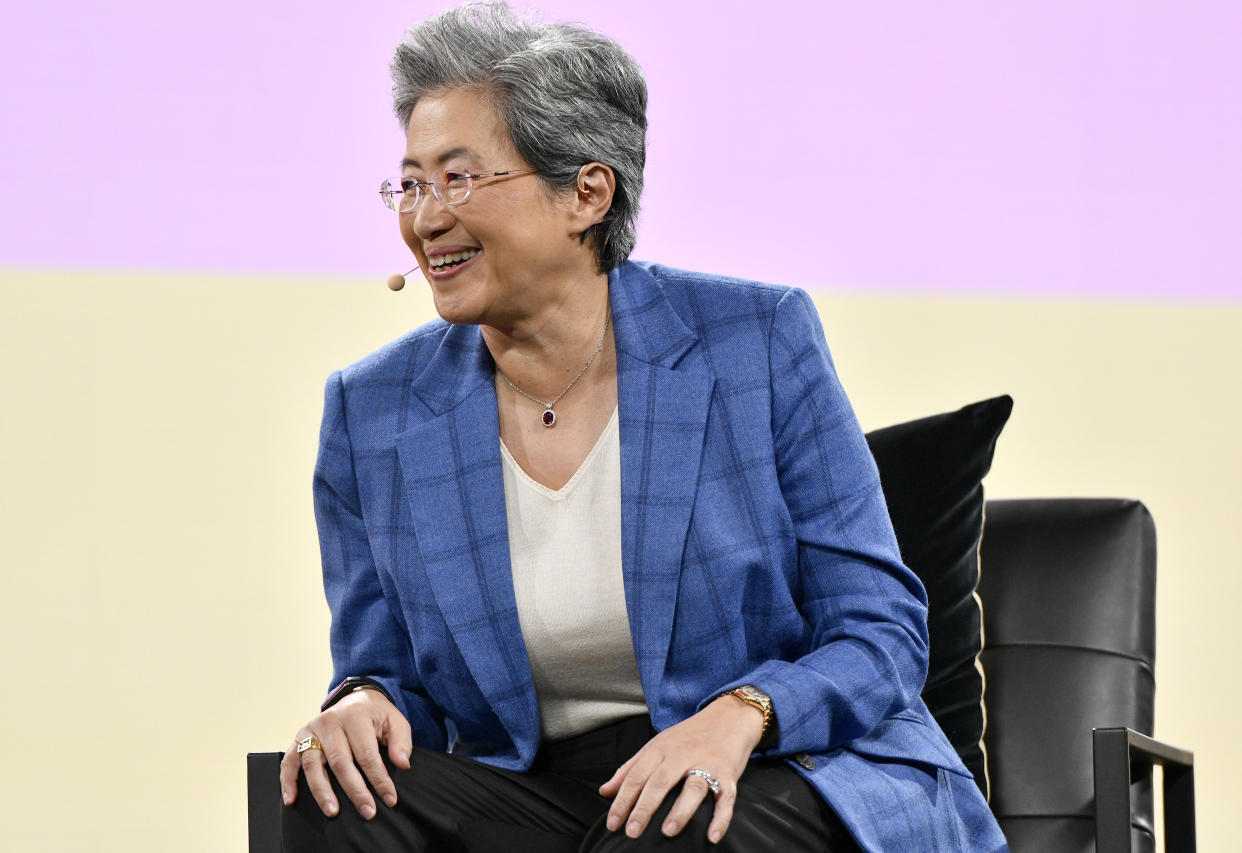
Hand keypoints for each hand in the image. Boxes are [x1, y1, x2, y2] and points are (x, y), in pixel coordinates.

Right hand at [279, 687, 412, 818]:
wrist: (356, 698)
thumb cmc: (376, 715)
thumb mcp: (395, 722)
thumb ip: (401, 742)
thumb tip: (402, 765)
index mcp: (355, 716)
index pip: (367, 754)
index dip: (379, 779)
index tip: (389, 799)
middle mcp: (330, 722)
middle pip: (340, 762)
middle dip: (355, 790)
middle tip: (367, 811)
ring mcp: (311, 730)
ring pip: (313, 764)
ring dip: (322, 791)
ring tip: (332, 812)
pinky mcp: (299, 738)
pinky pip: (289, 761)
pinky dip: (288, 781)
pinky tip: (291, 800)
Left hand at [598, 695, 764, 843]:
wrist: (729, 717)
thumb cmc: (689, 736)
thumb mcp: (657, 746)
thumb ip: (630, 768)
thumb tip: (604, 791)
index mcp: (661, 749)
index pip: (636, 776)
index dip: (622, 800)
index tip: (612, 824)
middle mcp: (682, 755)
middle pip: (660, 781)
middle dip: (645, 807)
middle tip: (632, 832)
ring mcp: (707, 764)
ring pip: (693, 786)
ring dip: (681, 810)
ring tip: (668, 831)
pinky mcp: (729, 773)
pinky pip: (726, 797)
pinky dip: (721, 818)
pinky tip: (712, 836)